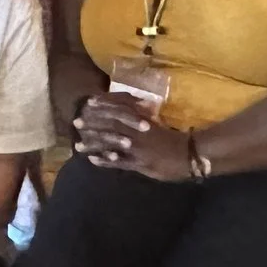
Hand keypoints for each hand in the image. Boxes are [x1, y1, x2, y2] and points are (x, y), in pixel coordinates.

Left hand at [75, 92, 192, 180]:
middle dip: (93, 123)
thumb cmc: (173, 139)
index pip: (120, 108)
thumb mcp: (157, 124)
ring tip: (78, 145)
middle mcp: (137, 132)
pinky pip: (119, 162)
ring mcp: (138, 148)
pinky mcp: (140, 164)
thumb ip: (142, 118)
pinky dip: (105, 161)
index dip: (104, 104)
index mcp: (142, 120)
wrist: (190, 155)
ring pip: (111, 143)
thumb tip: (131, 110)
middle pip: (111, 124)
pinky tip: (92, 160)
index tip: (90, 102)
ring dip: (93, 143)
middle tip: (76, 122)